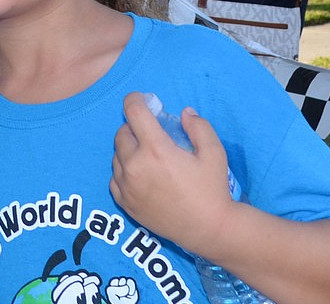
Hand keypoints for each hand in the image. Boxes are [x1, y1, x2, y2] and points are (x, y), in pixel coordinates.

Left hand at [109, 93, 236, 254]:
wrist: (208, 229)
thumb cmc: (212, 190)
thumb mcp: (214, 153)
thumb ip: (199, 127)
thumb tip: (185, 113)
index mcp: (155, 149)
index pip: (133, 112)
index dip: (135, 100)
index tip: (141, 99)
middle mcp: (135, 165)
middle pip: (122, 133)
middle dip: (134, 128)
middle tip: (150, 133)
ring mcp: (126, 185)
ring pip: (116, 155)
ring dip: (128, 149)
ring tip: (148, 156)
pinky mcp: (124, 202)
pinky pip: (115, 177)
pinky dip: (124, 171)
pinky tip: (140, 175)